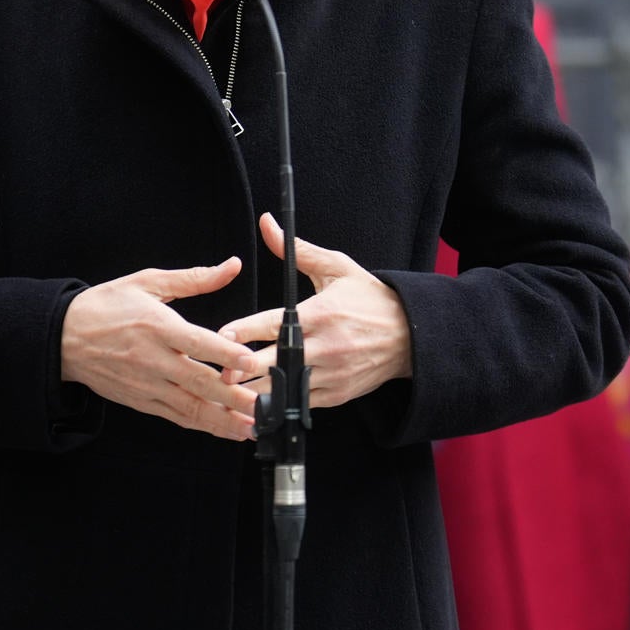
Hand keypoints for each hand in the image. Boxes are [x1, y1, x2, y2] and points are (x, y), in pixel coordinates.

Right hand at [60, 257, 259, 440]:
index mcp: (156, 326)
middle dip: (233, 397)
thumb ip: (194, 278)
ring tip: (252, 427)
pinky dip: (204, 426)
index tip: (251, 362)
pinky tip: (227, 430)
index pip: (196, 342)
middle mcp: (152, 359)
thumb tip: (232, 266)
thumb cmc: (106, 306)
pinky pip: (177, 417)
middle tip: (263, 406)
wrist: (63, 337)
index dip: (225, 354)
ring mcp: (147, 385)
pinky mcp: (142, 401)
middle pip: (198, 381)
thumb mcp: (147, 282)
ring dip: (223, 420)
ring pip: (191, 408)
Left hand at [218, 213, 411, 409]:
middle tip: (219, 373)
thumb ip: (297, 250)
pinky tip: (259, 405)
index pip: (275, 323)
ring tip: (232, 393)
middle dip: (246, 369)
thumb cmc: (369, 299)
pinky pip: (301, 403)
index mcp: (321, 313)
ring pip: (286, 389)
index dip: (245, 331)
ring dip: (259, 392)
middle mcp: (325, 345)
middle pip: (277, 362)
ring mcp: (332, 373)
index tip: (221, 335)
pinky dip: (280, 404)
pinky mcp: (337, 395)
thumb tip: (267, 223)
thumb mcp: (337, 268)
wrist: (410, 335)